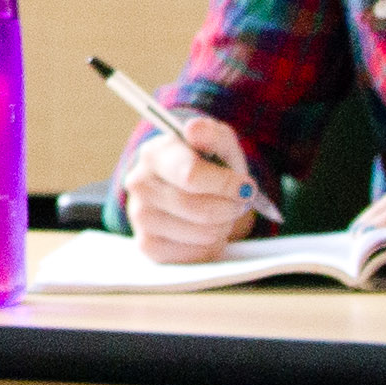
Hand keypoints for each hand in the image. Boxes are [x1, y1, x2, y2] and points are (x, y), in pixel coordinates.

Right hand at [117, 107, 269, 259]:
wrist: (189, 189)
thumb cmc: (208, 164)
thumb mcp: (217, 144)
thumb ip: (212, 134)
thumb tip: (194, 129)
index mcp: (154, 154)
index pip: (191, 176)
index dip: (226, 184)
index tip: (246, 186)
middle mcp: (139, 185)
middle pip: (200, 210)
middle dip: (230, 208)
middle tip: (238, 202)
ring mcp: (140, 217)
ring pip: (202, 234)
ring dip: (223, 226)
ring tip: (221, 213)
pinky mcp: (148, 245)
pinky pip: (195, 255)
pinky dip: (211, 245)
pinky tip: (207, 230)